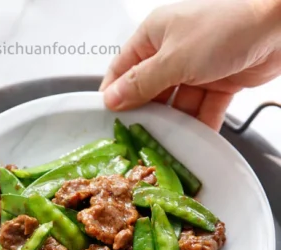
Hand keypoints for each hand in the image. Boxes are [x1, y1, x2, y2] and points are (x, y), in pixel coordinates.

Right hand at [100, 0, 280, 130]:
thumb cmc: (227, 23)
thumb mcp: (173, 58)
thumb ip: (141, 82)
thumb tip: (112, 98)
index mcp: (154, 36)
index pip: (123, 69)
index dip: (114, 94)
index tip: (107, 118)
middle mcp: (172, 51)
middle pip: (150, 91)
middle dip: (147, 114)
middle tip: (138, 136)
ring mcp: (196, 68)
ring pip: (177, 104)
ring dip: (175, 123)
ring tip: (168, 142)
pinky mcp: (218, 82)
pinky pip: (202, 108)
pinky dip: (200, 123)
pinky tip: (196, 138)